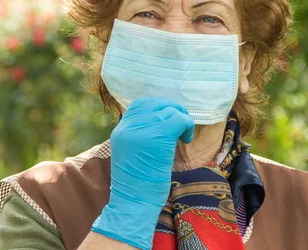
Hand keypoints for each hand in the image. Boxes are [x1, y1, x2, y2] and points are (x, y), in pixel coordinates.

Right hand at [91, 97, 194, 249]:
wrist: (133, 203)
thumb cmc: (137, 185)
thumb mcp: (132, 154)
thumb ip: (140, 135)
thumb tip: (162, 121)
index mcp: (120, 130)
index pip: (141, 104)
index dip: (158, 108)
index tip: (169, 122)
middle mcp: (128, 127)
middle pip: (155, 103)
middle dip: (172, 110)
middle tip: (181, 126)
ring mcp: (142, 130)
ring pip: (169, 110)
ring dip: (181, 120)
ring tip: (184, 136)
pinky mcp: (158, 137)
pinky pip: (178, 119)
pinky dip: (187, 125)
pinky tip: (187, 139)